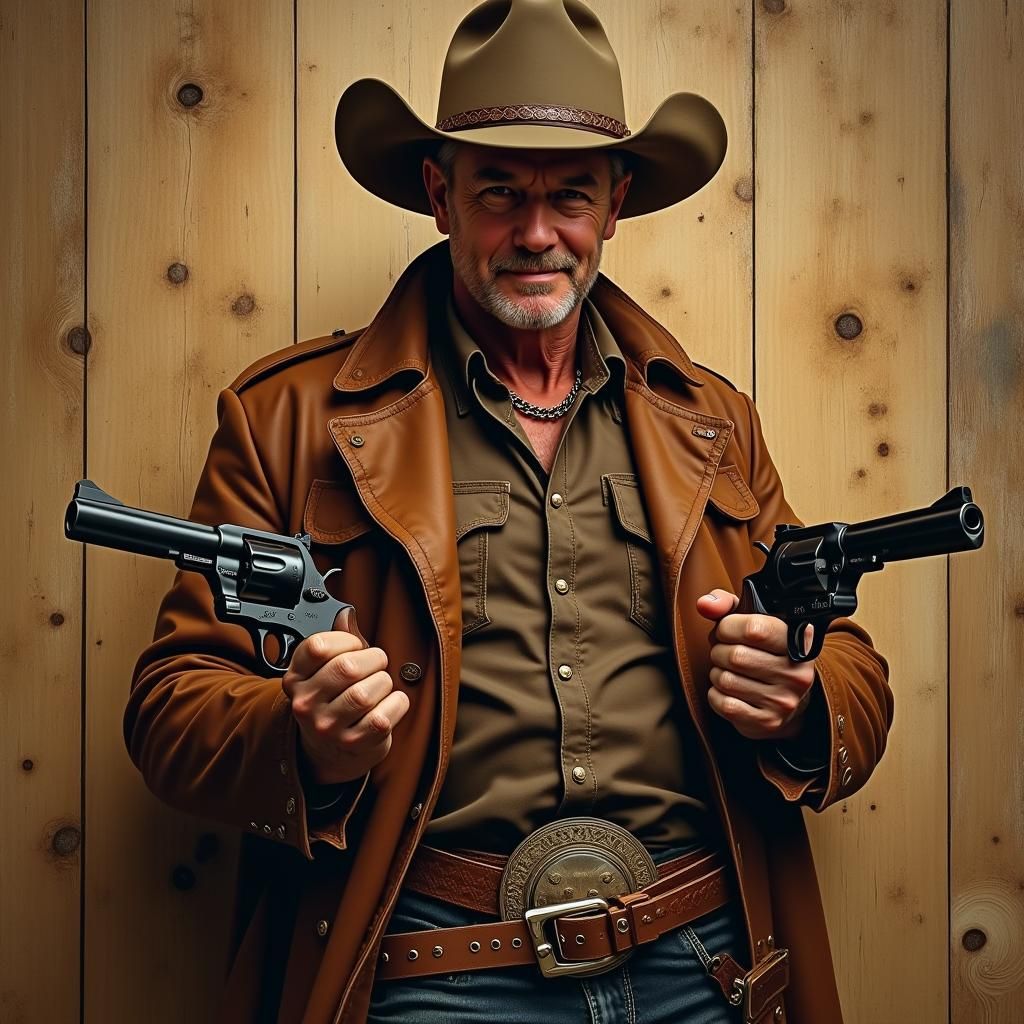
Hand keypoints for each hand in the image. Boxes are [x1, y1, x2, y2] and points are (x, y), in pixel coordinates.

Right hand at [281, 607, 409, 785]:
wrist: (331, 749)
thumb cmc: (334, 700)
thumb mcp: (326, 669)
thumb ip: (338, 640)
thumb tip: (346, 615)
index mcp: (296, 678)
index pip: (317, 647)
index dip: (345, 640)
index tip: (354, 645)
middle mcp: (306, 704)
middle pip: (347, 668)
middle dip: (373, 659)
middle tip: (377, 663)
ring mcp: (328, 727)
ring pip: (366, 693)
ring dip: (384, 683)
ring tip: (381, 685)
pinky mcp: (353, 744)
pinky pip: (384, 717)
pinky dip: (396, 704)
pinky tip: (390, 703)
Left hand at [696, 588, 816, 740]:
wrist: (786, 700)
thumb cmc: (763, 653)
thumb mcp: (751, 622)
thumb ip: (726, 605)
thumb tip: (704, 604)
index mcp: (797, 642)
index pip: (754, 628)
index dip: (728, 627)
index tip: (726, 630)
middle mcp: (796, 673)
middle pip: (735, 656)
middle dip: (719, 652)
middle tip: (725, 653)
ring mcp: (784, 700)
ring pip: (726, 680)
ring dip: (717, 674)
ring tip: (729, 671)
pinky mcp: (767, 721)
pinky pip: (723, 704)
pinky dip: (716, 695)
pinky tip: (729, 691)